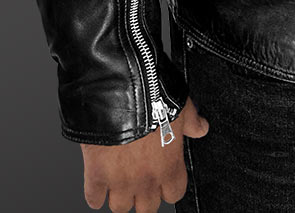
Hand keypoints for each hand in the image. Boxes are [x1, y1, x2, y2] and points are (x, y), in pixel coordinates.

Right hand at [81, 96, 209, 210]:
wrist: (120, 94)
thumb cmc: (153, 99)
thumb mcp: (181, 106)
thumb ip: (191, 121)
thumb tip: (201, 127)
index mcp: (170, 166)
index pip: (174, 194)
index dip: (168, 186)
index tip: (163, 179)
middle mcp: (146, 180)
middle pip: (147, 208)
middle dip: (143, 197)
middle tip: (139, 182)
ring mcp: (120, 182)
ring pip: (120, 208)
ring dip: (119, 196)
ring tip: (118, 183)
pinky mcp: (96, 177)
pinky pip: (93, 199)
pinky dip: (95, 194)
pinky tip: (98, 185)